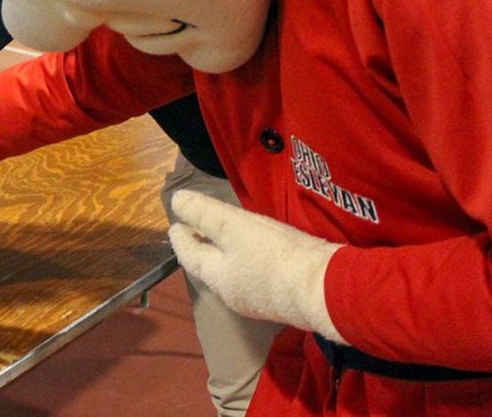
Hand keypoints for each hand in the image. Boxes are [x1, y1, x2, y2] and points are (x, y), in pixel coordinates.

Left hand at [168, 190, 345, 342]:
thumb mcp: (234, 227)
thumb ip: (205, 214)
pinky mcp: (284, 299)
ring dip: (226, 257)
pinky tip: (261, 255)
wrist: (326, 290)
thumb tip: (177, 201)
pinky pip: (257, 277)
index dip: (181, 239)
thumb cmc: (274, 256)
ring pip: (234, 275)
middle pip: (210, 268)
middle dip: (203, 250)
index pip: (190, 257)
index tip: (175, 227)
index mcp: (218, 278)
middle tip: (197, 232)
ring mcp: (259, 300)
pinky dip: (250, 263)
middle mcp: (234, 294)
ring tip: (226, 241)